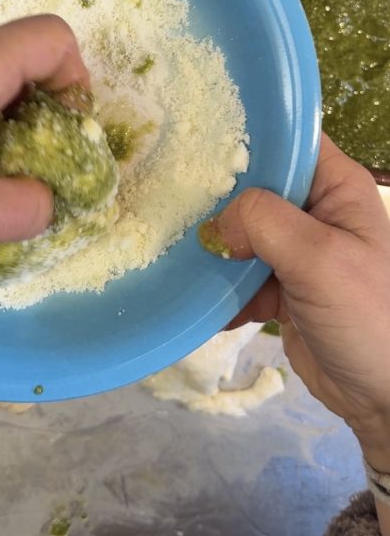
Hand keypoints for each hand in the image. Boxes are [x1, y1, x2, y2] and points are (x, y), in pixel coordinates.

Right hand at [204, 135, 389, 475]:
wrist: (387, 399)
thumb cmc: (369, 315)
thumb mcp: (320, 258)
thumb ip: (264, 223)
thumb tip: (215, 223)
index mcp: (336, 185)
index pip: (287, 141)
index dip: (245, 136)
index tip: (193, 140)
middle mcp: (315, 210)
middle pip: (255, 187)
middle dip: (216, 197)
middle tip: (168, 200)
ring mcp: (298, 252)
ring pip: (242, 234)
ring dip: (213, 247)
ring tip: (173, 250)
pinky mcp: (282, 291)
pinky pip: (240, 278)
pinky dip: (220, 289)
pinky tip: (195, 298)